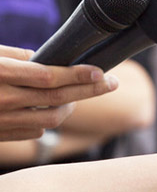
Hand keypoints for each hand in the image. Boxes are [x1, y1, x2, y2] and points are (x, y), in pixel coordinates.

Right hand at [0, 46, 117, 140]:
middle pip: (57, 98)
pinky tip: (51, 109)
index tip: (99, 72)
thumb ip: (16, 56)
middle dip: (89, 90)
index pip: (49, 77)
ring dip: (70, 107)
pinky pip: (36, 131)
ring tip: (78, 96)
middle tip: (111, 83)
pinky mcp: (1, 134)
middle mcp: (3, 99)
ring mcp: (3, 120)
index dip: (77, 75)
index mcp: (0, 73)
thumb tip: (46, 60)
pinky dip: (49, 120)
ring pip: (52, 119)